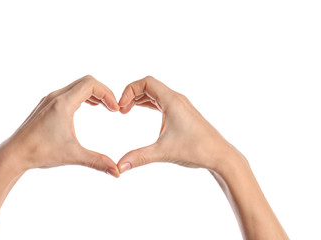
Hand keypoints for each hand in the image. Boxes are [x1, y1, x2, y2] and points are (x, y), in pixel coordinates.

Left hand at [0, 75, 119, 176]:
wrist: (14, 154)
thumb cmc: (40, 152)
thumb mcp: (72, 155)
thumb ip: (97, 162)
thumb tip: (117, 172)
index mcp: (63, 104)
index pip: (91, 84)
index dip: (107, 94)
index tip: (115, 110)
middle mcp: (55, 97)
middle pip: (86, 81)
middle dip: (103, 92)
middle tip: (112, 108)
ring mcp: (49, 99)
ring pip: (77, 86)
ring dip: (93, 93)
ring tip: (104, 107)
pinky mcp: (46, 105)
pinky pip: (68, 92)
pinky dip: (82, 96)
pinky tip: (88, 107)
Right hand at [116, 76, 239, 172]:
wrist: (220, 156)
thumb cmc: (196, 150)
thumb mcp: (163, 152)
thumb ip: (139, 157)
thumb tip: (119, 167)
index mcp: (172, 101)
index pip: (146, 82)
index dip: (129, 91)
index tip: (121, 108)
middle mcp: (177, 99)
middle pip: (149, 85)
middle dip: (132, 94)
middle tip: (121, 111)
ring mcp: (180, 105)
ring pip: (155, 93)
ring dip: (139, 98)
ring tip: (126, 111)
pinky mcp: (182, 113)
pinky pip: (161, 101)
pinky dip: (148, 103)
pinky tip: (140, 111)